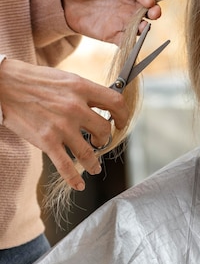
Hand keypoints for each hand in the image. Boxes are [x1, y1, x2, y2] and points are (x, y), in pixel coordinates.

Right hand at [0, 59, 128, 190]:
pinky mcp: (46, 140)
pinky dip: (74, 178)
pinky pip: (65, 165)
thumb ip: (86, 92)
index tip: (121, 122)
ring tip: (95, 167)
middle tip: (101, 141)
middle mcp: (75, 107)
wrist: (3, 85)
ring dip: (94, 162)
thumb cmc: (36, 81)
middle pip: (105, 129)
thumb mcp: (67, 78)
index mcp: (82, 88)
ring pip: (89, 151)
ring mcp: (61, 125)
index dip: (123, 115)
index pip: (116, 102)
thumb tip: (105, 105)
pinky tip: (78, 185)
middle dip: (106, 138)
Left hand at [62, 0, 161, 45]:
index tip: (149, 0)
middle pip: (148, 9)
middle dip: (154, 11)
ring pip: (140, 26)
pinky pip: (125, 40)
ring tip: (143, 28)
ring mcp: (125, 20)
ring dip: (144, 28)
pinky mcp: (115, 34)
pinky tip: (130, 45)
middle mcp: (132, 4)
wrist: (67, 1)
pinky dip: (130, 44)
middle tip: (155, 14)